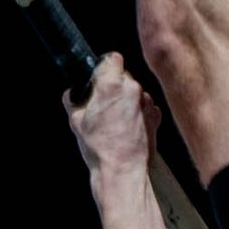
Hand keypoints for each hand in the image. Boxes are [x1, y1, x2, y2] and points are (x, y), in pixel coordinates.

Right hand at [64, 52, 161, 173]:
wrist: (122, 170)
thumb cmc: (99, 148)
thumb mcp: (75, 121)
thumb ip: (73, 100)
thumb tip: (73, 93)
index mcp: (111, 85)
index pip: (112, 58)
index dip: (105, 66)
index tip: (101, 76)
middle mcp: (133, 88)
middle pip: (124, 75)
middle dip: (115, 86)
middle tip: (105, 105)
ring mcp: (147, 102)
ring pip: (135, 91)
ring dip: (127, 100)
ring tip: (117, 122)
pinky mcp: (156, 115)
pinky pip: (145, 106)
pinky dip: (139, 113)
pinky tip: (129, 128)